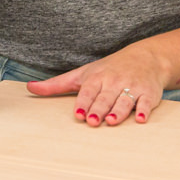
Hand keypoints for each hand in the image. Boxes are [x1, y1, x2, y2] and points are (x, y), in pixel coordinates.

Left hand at [25, 46, 166, 125]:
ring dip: (119, 111)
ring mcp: (132, 87)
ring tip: (112, 121)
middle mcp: (114, 81)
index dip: (84, 102)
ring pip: (124, 100)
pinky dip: (144, 110)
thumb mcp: (82, 74)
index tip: (79, 114)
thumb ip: (57, 84)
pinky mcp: (149, 93)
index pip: (89, 91)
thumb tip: (30, 88)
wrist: (146, 58)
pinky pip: (147, 103)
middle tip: (93, 121)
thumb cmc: (109, 69)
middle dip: (99, 108)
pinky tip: (141, 119)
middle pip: (105, 97)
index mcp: (97, 77)